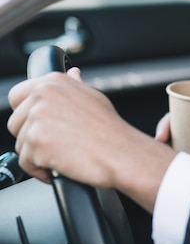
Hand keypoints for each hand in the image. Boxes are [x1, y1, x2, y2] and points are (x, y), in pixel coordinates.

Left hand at [8, 68, 174, 211]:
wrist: (121, 153)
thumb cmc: (111, 130)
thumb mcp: (94, 98)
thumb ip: (74, 85)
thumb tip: (72, 73)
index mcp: (54, 82)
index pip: (17, 96)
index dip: (27, 114)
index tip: (43, 125)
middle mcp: (43, 95)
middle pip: (15, 123)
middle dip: (32, 138)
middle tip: (59, 143)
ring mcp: (38, 117)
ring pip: (20, 144)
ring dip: (38, 155)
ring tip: (65, 155)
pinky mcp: (36, 141)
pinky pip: (25, 163)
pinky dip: (40, 170)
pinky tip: (61, 166)